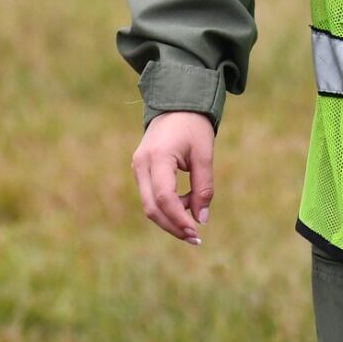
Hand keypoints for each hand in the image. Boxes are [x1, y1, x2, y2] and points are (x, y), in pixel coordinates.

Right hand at [131, 110, 215, 244]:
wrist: (176, 103)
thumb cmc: (193, 126)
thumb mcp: (204, 154)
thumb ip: (203, 187)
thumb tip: (201, 219)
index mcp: (158, 157)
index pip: (164, 197)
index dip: (179, 219)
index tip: (196, 232)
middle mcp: (141, 164)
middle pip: (152, 207)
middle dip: (173, 226)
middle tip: (195, 238)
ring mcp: (138, 167)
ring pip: (149, 205)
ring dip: (170, 218)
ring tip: (194, 221)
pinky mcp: (140, 170)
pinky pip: (150, 196)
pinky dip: (167, 206)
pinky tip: (186, 206)